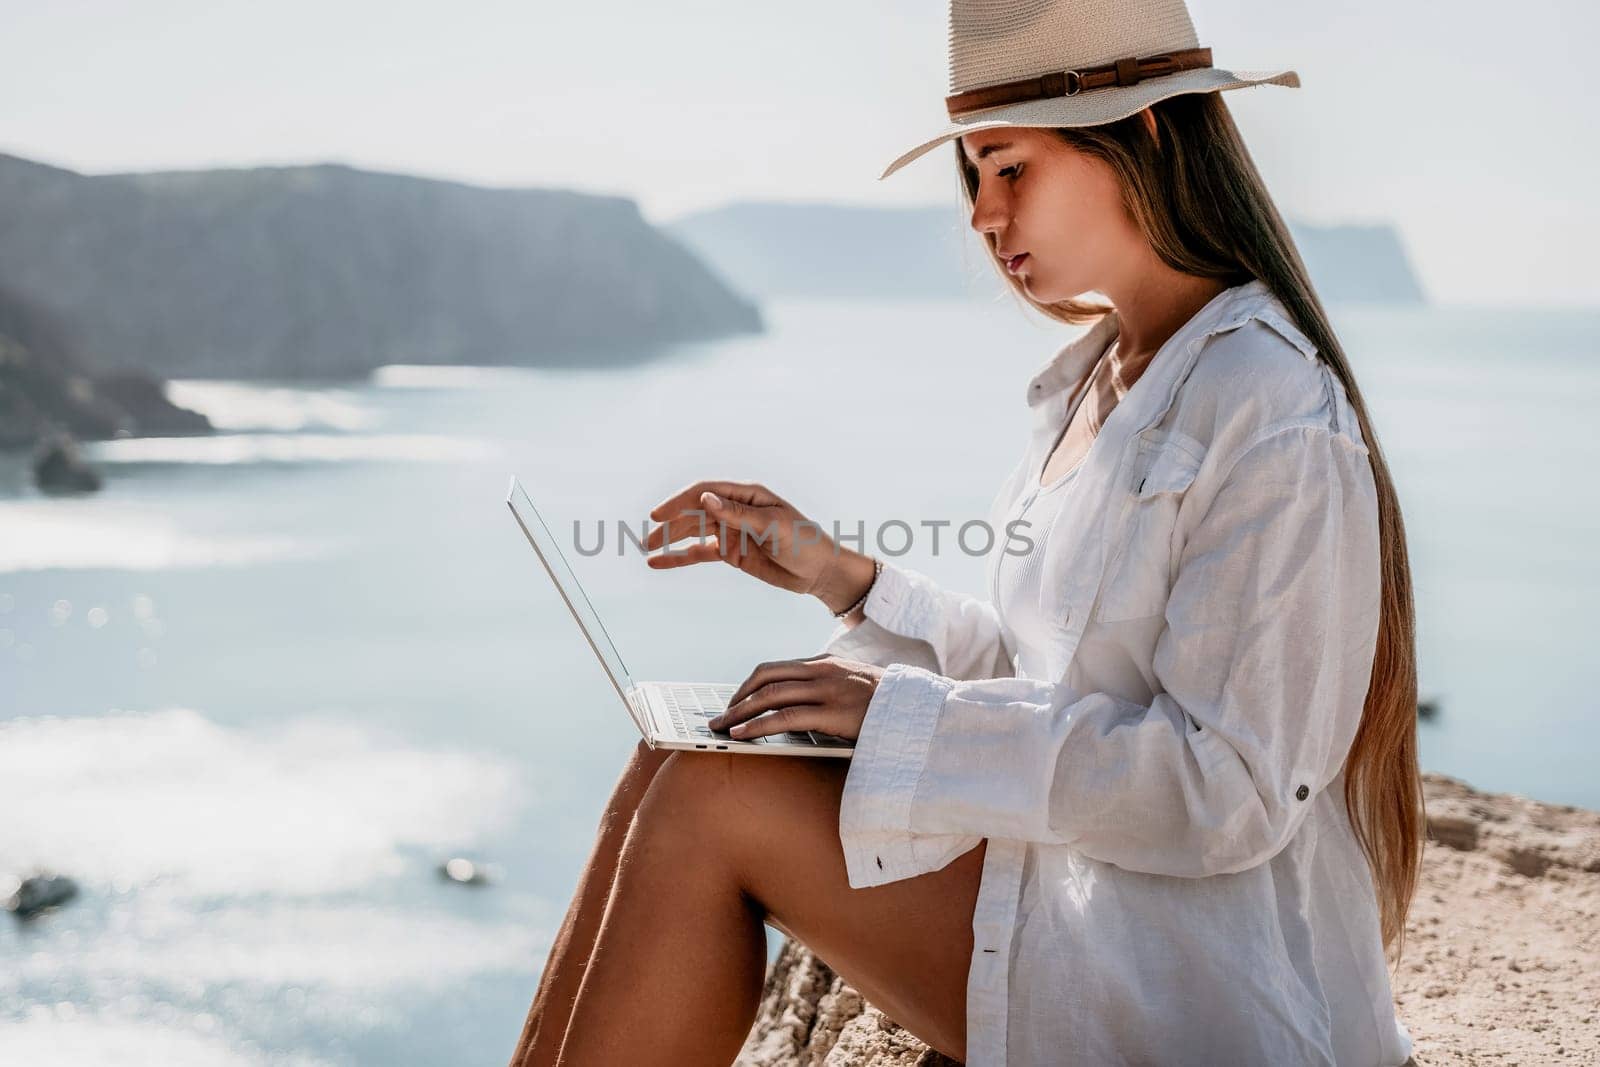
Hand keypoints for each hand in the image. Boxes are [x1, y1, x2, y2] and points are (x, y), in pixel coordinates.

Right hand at [643, 479, 874, 612]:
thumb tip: (704, 499)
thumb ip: (738, 514)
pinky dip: (680, 558)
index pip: (705, 493)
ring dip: (670, 540)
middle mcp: (735, 510)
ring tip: (647, 549)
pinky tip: (660, 562)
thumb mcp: (773, 525)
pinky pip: (699, 553)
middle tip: (648, 538)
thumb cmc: (804, 541)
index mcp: (747, 495)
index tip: (660, 515)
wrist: (820, 572)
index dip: (680, 502)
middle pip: (694, 513)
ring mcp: (730, 531)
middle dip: (670, 524)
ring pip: (692, 533)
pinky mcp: (730, 553)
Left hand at [707, 654, 885, 742]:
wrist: (922, 709)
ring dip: (740, 713)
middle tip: (720, 717)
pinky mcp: (833, 713)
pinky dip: (758, 725)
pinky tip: (743, 735)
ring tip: (723, 728)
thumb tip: (797, 707)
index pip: (775, 668)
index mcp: (826, 663)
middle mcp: (822, 672)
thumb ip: (828, 688)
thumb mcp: (854, 687)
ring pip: (770, 696)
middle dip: (738, 698)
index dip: (749, 685)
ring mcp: (828, 690)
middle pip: (766, 678)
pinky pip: (785, 717)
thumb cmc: (888, 704)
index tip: (734, 702)